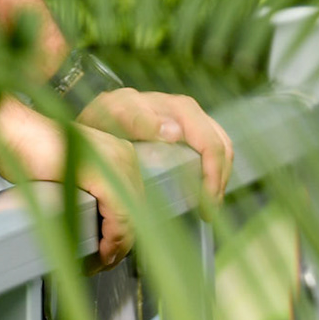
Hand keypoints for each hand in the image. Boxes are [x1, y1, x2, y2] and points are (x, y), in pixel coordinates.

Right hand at [0, 99, 144, 268]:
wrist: (12, 132)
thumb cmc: (31, 151)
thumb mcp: (70, 174)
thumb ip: (88, 192)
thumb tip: (98, 225)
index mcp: (119, 154)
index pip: (134, 202)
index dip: (124, 235)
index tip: (107, 255)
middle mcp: (123, 155)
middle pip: (137, 211)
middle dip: (120, 245)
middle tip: (100, 264)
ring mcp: (116, 161)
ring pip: (131, 217)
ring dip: (116, 247)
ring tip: (97, 263)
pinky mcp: (101, 173)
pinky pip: (119, 215)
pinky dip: (113, 239)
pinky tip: (101, 251)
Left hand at [78, 88, 233, 203]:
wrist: (96, 116)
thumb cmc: (104, 118)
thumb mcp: (115, 117)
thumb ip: (140, 121)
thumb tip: (176, 133)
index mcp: (177, 108)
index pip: (209, 143)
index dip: (212, 174)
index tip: (205, 201)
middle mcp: (189, 112)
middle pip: (221, 147)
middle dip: (219, 181)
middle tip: (208, 211)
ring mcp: (191, 121)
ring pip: (222, 148)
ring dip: (220, 178)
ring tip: (208, 206)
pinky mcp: (189, 131)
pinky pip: (213, 150)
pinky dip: (215, 171)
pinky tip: (204, 191)